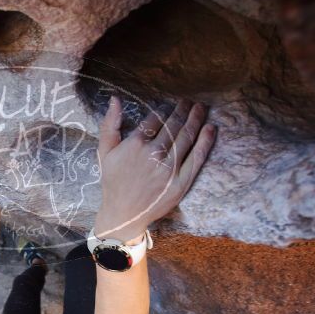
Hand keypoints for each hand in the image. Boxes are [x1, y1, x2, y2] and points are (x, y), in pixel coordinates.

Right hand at [94, 96, 215, 240]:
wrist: (123, 215)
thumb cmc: (113, 183)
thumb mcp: (104, 152)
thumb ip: (109, 125)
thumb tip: (115, 99)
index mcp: (135, 144)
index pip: (155, 119)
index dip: (164, 109)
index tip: (170, 104)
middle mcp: (154, 154)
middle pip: (173, 125)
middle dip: (183, 110)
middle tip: (189, 101)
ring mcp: (169, 168)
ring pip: (187, 137)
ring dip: (196, 119)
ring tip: (201, 108)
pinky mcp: (181, 182)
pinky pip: (197, 157)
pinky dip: (205, 141)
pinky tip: (210, 128)